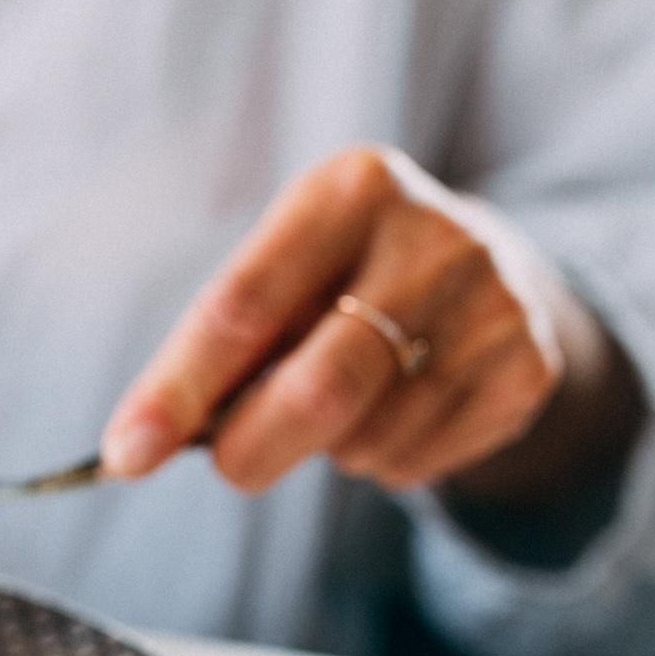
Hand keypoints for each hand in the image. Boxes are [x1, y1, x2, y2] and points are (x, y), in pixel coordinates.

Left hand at [99, 146, 638, 512]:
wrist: (491, 268)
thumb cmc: (345, 277)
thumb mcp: (287, 268)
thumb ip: (218, 345)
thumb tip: (140, 443)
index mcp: (349, 188)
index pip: (242, 305)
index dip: (177, 388)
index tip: (126, 453)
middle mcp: (434, 236)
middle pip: (318, 386)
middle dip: (251, 448)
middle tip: (231, 467)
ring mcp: (493, 302)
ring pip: (368, 437)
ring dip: (328, 450)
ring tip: (343, 407)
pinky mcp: (528, 367)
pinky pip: (419, 462)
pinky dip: (383, 463)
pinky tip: (395, 417)